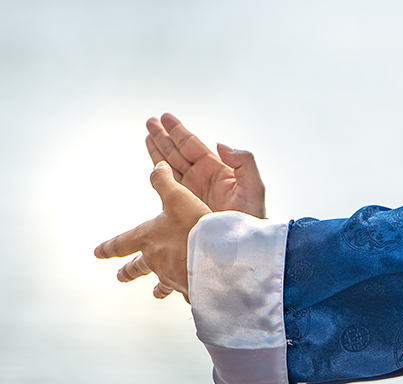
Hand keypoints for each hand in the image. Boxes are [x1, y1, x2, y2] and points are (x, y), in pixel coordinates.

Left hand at [94, 161, 211, 300]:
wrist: (214, 257)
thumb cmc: (193, 226)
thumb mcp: (177, 197)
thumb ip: (164, 181)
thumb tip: (157, 166)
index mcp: (148, 239)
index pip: (121, 243)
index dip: (108, 247)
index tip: (97, 253)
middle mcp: (155, 260)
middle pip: (137, 267)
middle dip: (128, 271)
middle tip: (120, 276)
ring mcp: (171, 277)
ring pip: (161, 283)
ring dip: (158, 288)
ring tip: (156, 293)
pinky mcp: (189, 288)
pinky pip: (184, 291)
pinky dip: (185, 292)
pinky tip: (188, 294)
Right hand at [146, 112, 265, 217]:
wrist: (243, 246)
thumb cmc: (253, 219)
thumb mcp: (254, 188)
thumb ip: (244, 162)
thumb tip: (220, 145)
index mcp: (218, 170)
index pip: (193, 146)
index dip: (178, 131)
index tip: (166, 118)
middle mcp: (203, 178)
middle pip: (179, 152)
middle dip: (164, 137)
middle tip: (150, 121)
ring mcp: (193, 192)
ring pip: (171, 166)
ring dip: (158, 151)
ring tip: (147, 135)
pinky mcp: (185, 206)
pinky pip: (168, 186)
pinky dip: (158, 174)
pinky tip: (152, 165)